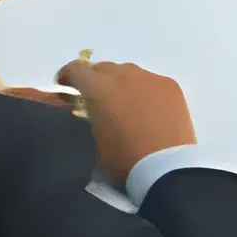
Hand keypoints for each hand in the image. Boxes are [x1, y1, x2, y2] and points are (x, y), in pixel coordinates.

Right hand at [56, 57, 199, 179]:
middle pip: (104, 68)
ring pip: (129, 72)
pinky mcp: (170, 86)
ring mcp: (149, 78)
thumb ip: (90, 118)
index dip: (68, 76)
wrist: (166, 169)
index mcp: (98, 89)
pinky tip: (150, 110)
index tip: (65, 86)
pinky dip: (145, 91)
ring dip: (122, 84)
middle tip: (98, 100)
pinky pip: (151, 82)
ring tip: (126, 105)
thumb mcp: (94, 142)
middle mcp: (123, 75)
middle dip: (96, 80)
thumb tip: (92, 111)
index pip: (76, 69)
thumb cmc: (124, 161)